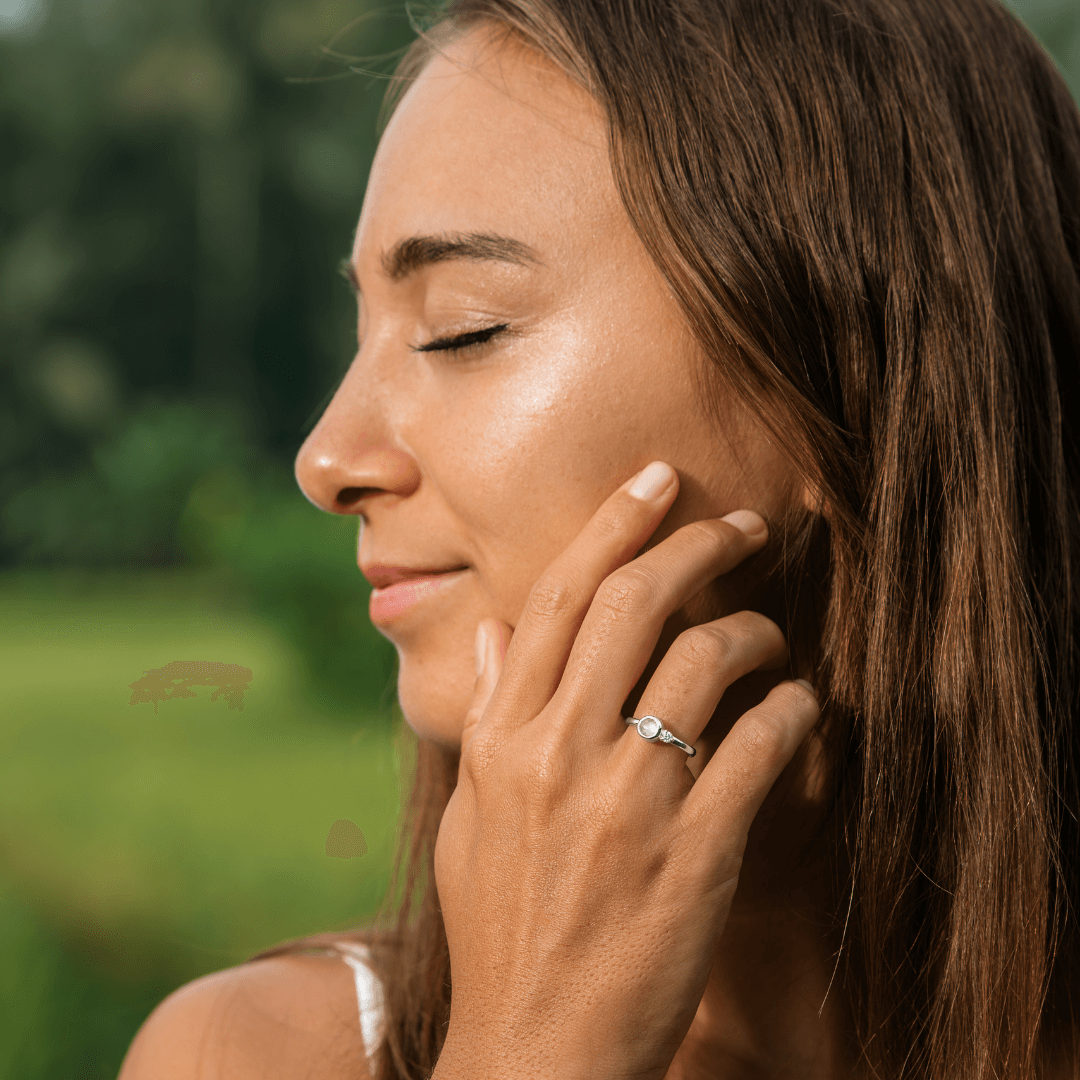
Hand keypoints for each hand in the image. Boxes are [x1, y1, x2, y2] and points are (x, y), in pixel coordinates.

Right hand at [433, 462, 820, 1079]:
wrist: (535, 1047)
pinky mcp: (695, 851)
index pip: (561, 597)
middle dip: (697, 544)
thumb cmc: (501, 926)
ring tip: (770, 631)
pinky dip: (792, 710)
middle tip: (742, 524)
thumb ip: (486, 714)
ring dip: (752, 629)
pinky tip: (800, 707)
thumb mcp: (471, 812)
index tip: (657, 480)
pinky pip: (760, 745)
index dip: (615, 524)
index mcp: (504, 736)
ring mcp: (628, 799)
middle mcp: (560, 752)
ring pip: (704, 659)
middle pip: (635, 603)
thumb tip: (497, 633)